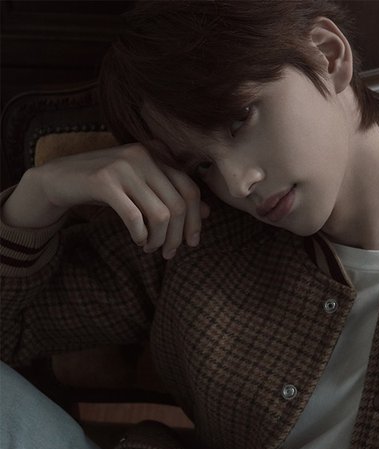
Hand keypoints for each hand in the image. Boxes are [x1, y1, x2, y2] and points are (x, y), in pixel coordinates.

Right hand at [29, 143, 209, 258]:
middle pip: (179, 205)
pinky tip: (138, 241)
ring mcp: (124, 167)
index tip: (191, 243)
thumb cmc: (106, 186)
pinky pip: (135, 217)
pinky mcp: (104, 181)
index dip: (195, 221)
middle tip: (169, 254)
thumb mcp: (143, 187)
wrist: (58, 179)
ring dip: (159, 239)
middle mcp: (144, 156)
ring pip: (161, 214)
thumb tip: (208, 213)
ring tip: (150, 248)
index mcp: (157, 154)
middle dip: (178, 236)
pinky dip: (140, 234)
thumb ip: (172, 195)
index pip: (191, 190)